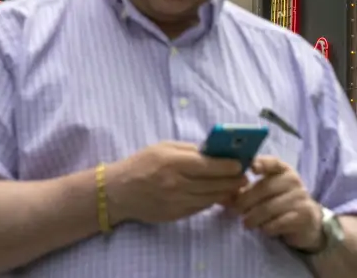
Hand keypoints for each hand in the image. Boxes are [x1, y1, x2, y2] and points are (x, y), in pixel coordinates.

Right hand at [108, 142, 247, 224]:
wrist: (119, 191)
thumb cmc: (140, 164)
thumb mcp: (162, 148)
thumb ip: (188, 150)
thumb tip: (214, 153)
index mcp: (173, 162)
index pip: (209, 165)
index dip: (229, 166)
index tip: (241, 164)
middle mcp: (176, 183)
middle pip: (215, 183)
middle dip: (233, 180)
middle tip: (244, 177)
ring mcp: (177, 201)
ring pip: (211, 197)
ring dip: (226, 192)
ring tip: (234, 186)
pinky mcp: (177, 214)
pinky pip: (201, 207)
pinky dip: (211, 200)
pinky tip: (216, 195)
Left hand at [231, 156, 322, 250]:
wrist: (306, 222)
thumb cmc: (277, 201)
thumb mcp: (263, 190)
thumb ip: (245, 187)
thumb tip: (221, 193)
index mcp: (282, 170)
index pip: (272, 162)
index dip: (261, 163)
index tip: (251, 168)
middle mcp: (293, 181)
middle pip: (265, 188)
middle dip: (246, 200)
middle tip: (234, 210)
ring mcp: (301, 198)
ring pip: (270, 207)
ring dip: (253, 217)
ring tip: (245, 223)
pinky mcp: (304, 216)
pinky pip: (280, 222)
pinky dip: (267, 227)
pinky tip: (262, 229)